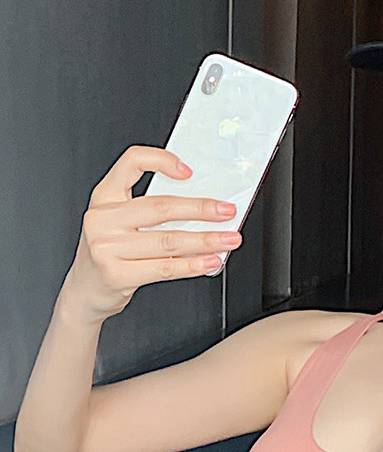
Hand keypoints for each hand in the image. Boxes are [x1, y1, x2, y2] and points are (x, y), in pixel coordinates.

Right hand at [64, 145, 241, 322]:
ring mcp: (106, 247)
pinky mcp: (117, 275)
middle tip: (226, 211)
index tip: (190, 172)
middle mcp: (102, 218)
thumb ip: (149, 209)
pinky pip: (165, 268)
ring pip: (168, 240)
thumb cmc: (109, 252)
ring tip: (228, 239)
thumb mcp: (118, 221)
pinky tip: (210, 261)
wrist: (85, 290)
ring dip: (205, 240)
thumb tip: (200, 206)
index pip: (131, 162)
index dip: (161, 161)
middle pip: (161, 207)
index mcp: (104, 197)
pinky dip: (193, 265)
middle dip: (201, 209)